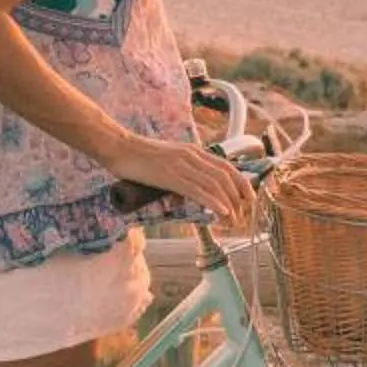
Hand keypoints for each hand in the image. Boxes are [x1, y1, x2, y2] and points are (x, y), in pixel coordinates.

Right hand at [111, 132, 255, 230]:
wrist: (118, 147)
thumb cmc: (138, 156)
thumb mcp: (167, 161)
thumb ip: (181, 174)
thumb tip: (189, 193)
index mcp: (193, 151)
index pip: (226, 167)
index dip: (241, 183)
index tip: (248, 199)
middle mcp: (192, 156)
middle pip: (225, 177)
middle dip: (238, 198)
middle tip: (242, 216)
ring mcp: (181, 165)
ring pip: (214, 184)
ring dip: (228, 204)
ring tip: (233, 220)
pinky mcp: (170, 175)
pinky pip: (197, 190)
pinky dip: (213, 202)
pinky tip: (222, 212)